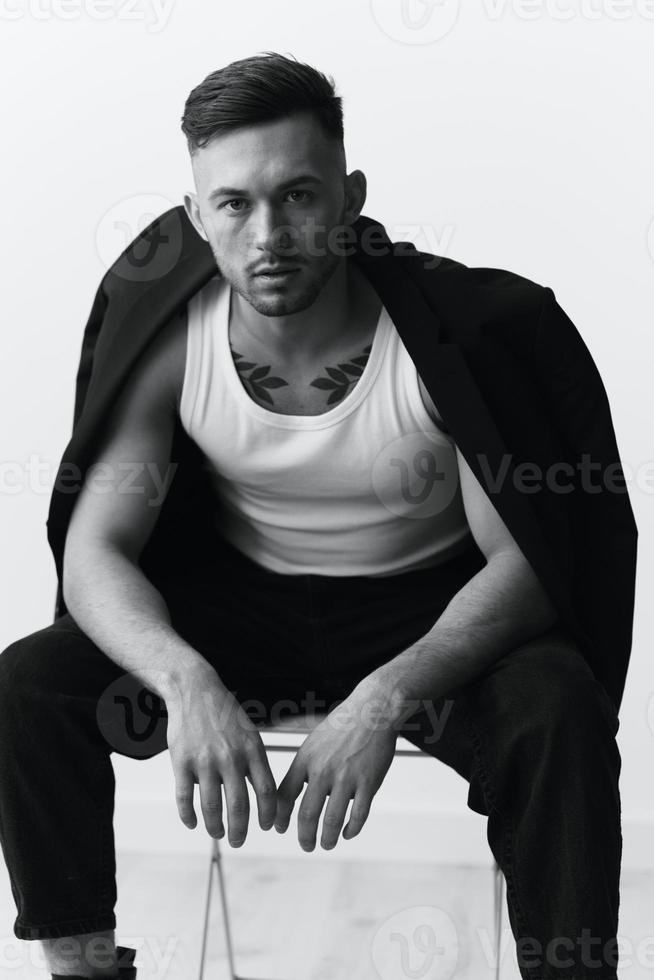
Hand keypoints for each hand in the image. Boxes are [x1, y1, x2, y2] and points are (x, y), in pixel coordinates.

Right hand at [165, 668, 276, 846]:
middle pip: (239, 805)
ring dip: (215, 827)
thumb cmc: (225, 714)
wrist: (195, 689)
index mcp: (252, 750)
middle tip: (239, 841)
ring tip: (217, 834)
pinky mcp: (181, 761)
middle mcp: (230, 757)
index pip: (266, 791)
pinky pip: (184, 798)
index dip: (267, 814)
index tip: (265, 826)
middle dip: (240, 830)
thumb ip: (255, 762)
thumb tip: (263, 797)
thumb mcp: (249, 733)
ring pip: (211, 806)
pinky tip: (192, 823)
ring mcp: (204, 760)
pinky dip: (188, 815)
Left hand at [274, 688, 398, 850]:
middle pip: (307, 815)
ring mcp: (346, 778)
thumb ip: (303, 767)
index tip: (280, 828)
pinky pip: (358, 815)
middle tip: (306, 846)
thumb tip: (290, 793)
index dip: (280, 817)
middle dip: (304, 837)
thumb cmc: (341, 727)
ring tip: (326, 844)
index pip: (284, 795)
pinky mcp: (368, 783)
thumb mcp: (313, 742)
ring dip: (328, 839)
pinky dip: (352, 829)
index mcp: (305, 760)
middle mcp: (323, 771)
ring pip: (332, 821)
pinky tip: (348, 833)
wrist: (372, 711)